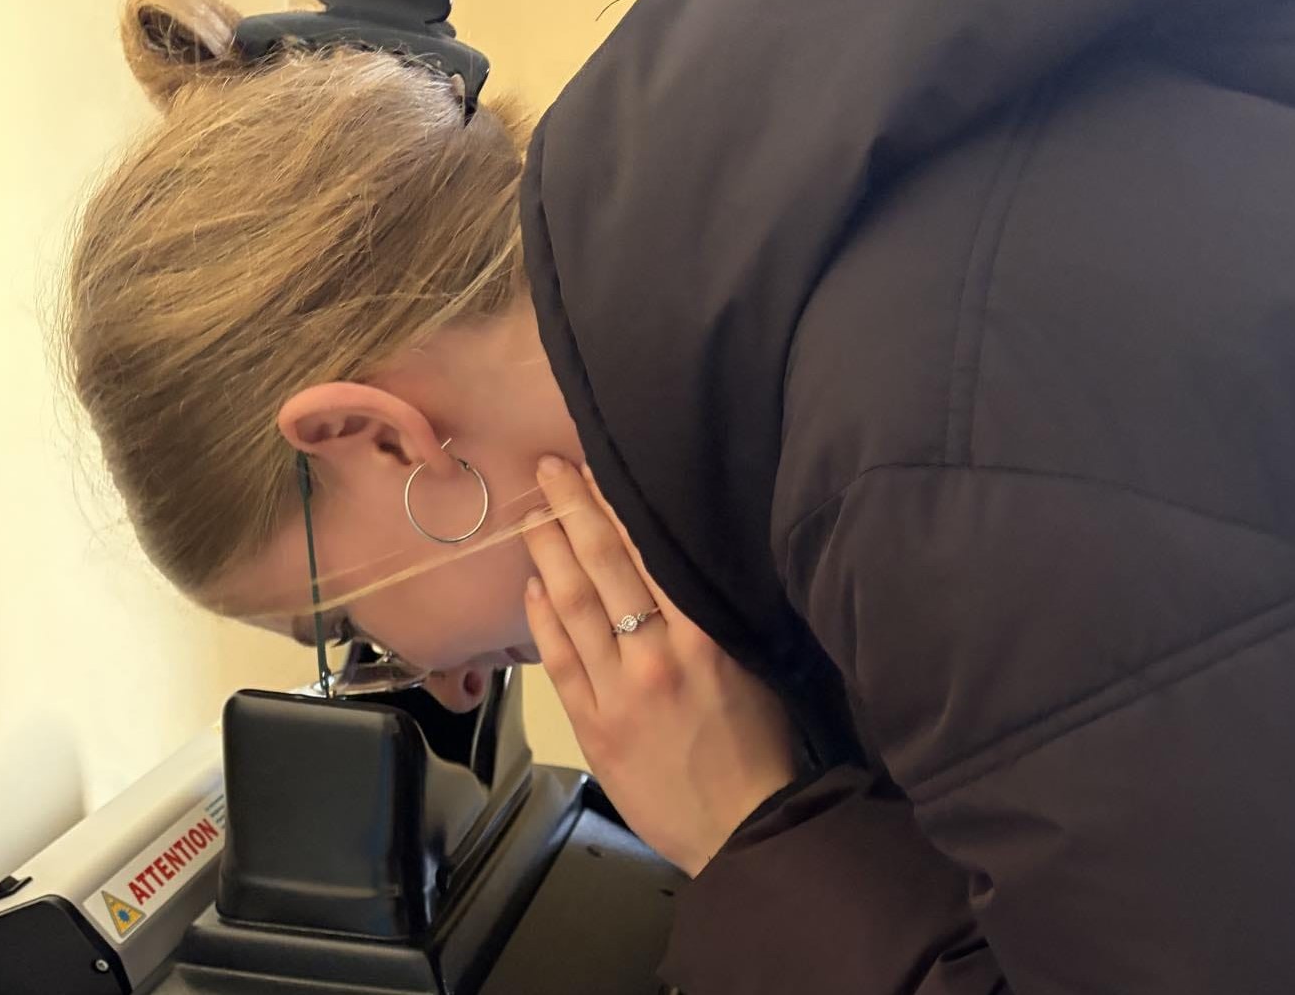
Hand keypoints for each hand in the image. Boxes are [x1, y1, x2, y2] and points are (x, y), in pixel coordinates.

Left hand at [522, 457, 797, 876]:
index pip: (651, 554)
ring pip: (574, 606)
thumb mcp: (753, 666)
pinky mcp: (592, 726)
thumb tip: (682, 565)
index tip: (598, 468)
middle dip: (574, 511)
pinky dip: (543, 619)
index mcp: (705, 637)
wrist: (745, 828)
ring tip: (531, 514)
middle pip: (605, 567)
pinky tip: (532, 585)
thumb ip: (714, 618)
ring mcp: (618, 690)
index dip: (619, 506)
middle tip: (549, 467)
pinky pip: (559, 661)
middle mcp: (656, 655)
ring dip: (550, 554)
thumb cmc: (762, 748)